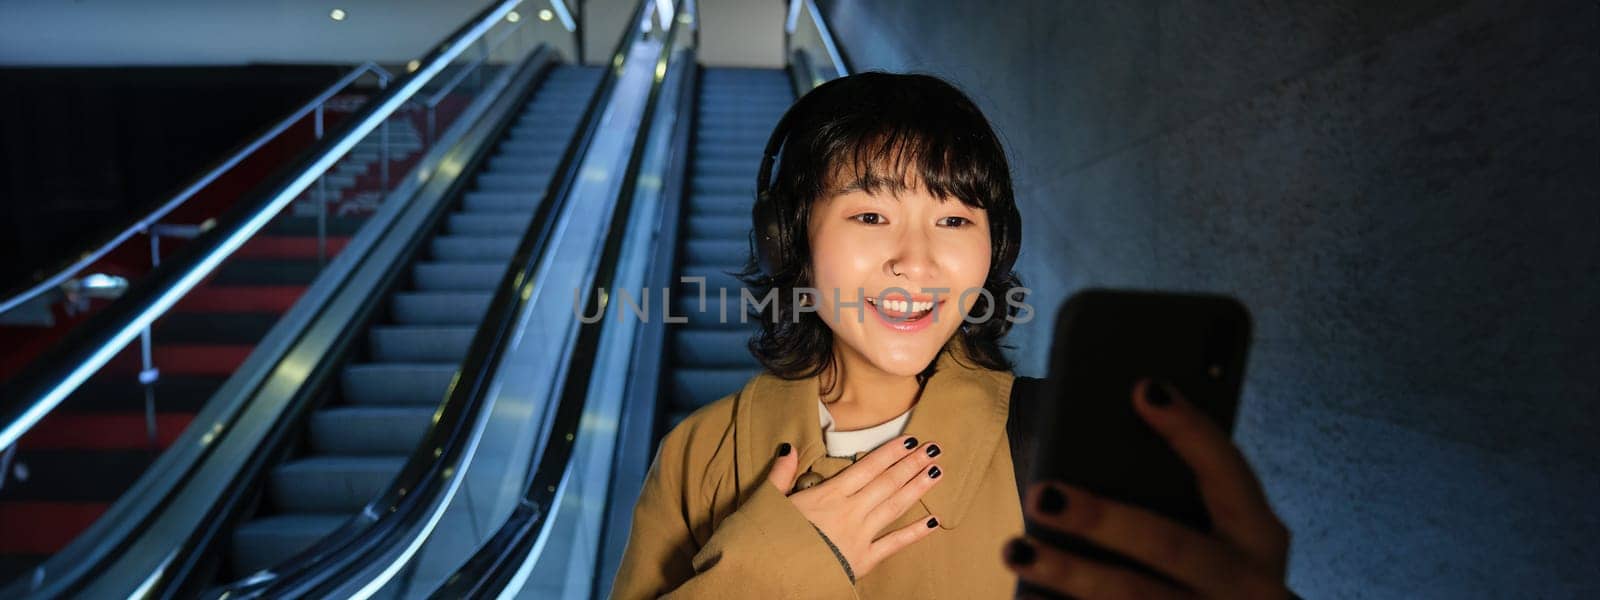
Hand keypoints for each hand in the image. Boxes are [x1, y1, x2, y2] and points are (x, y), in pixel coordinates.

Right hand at [766, 435, 944, 578]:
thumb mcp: (767, 501)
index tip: (910, 440)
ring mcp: (859, 536)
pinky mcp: (862, 560)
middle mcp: (849, 511)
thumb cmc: (765, 539)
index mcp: (827, 495)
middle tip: (934, 449)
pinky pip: (893, 545)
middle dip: (912, 464)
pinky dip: (914, 534)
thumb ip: (781, 474)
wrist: (769, 576)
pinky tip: (933, 522)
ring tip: (937, 472)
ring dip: (917, 488)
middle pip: (887, 482)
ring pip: (894, 506)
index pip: (867, 467)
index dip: (890, 453)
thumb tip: (788, 447)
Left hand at [1005, 379, 1291, 598]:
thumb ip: (1182, 495)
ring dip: (1070, 573)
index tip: (1144, 388)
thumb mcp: (1221, 536)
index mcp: (1259, 535)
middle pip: (1170, 544)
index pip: (1228, 470)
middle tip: (1044, 495)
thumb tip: (1094, 453)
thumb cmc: (1212, 573)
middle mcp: (1247, 581)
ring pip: (1133, 595)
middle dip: (1103, 520)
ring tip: (1016, 548)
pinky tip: (1026, 594)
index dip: (1189, 429)